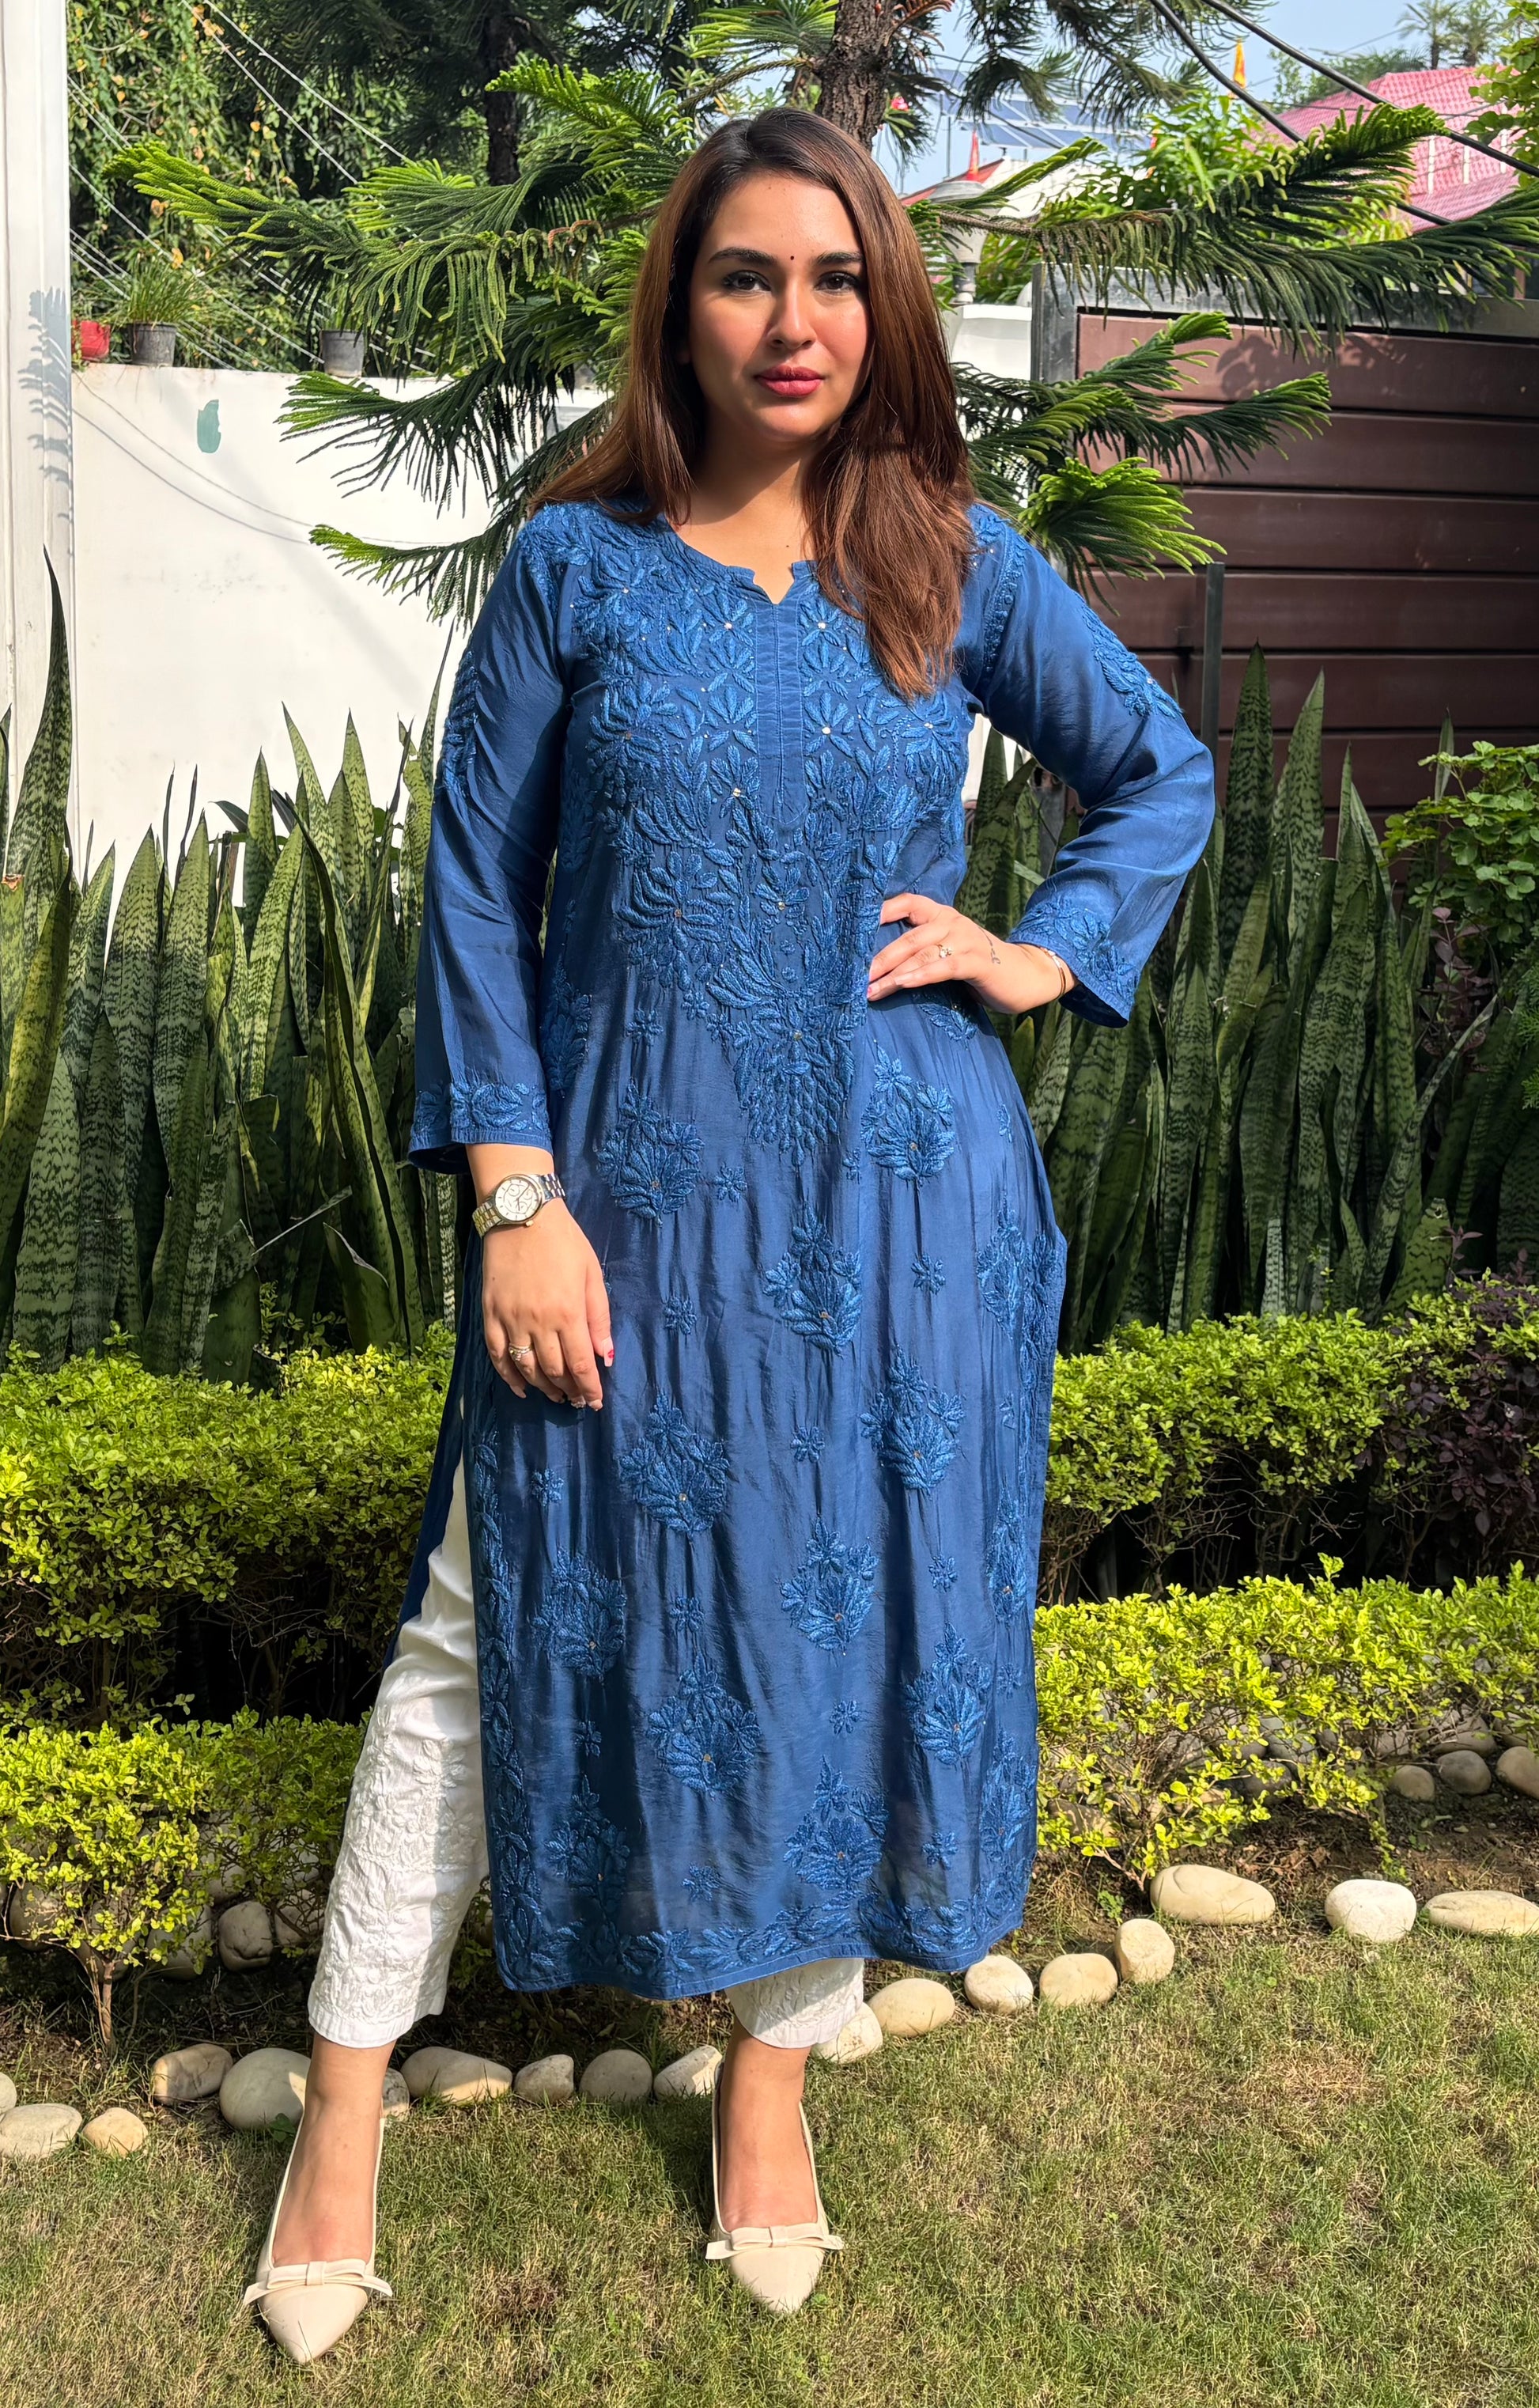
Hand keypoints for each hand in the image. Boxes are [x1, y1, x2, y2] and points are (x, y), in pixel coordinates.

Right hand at [482, 1202, 612, 1409]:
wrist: (521, 1213)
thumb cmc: (564, 1241)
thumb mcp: (591, 1274)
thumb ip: (599, 1317)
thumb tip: (606, 1356)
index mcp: (568, 1312)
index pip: (581, 1365)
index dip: (589, 1388)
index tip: (595, 1402)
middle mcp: (539, 1322)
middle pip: (554, 1371)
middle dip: (569, 1391)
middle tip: (577, 1400)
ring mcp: (511, 1319)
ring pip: (526, 1368)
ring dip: (543, 1388)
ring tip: (557, 1397)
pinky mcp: (490, 1314)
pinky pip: (497, 1354)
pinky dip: (508, 1376)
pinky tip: (521, 1388)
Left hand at [866, 892, 1074, 1015]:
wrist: (1024, 976)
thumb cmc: (978, 967)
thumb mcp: (947, 952)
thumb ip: (922, 951)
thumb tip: (879, 965)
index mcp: (942, 915)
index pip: (907, 902)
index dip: (881, 910)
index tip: (853, 926)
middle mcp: (951, 922)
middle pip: (907, 936)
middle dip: (878, 958)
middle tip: (853, 975)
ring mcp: (965, 940)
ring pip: (921, 954)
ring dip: (893, 974)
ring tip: (870, 991)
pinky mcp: (977, 962)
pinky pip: (943, 967)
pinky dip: (921, 975)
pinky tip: (903, 984)